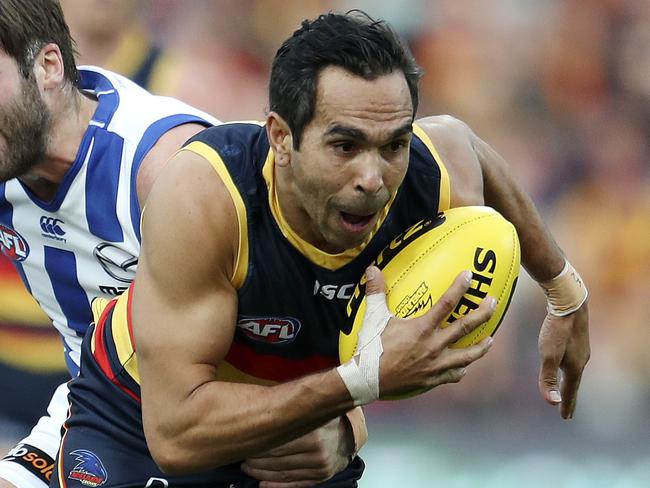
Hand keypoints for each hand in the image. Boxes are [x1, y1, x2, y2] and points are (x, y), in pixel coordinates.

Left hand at [241, 416, 353, 487]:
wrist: (351, 432)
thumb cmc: (326, 416)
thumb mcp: (311, 409)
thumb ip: (291, 413)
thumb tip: (261, 412)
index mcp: (313, 433)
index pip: (276, 443)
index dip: (257, 444)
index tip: (246, 442)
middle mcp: (317, 452)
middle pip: (276, 459)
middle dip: (256, 459)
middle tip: (244, 455)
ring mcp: (320, 467)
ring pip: (282, 473)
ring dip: (261, 473)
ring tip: (249, 467)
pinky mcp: (321, 477)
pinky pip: (293, 484)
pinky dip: (275, 485)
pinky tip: (262, 483)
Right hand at [365, 267, 495, 397]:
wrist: (367, 380)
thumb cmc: (370, 348)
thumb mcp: (374, 318)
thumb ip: (376, 292)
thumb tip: (372, 270)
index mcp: (422, 329)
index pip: (446, 304)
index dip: (459, 288)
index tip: (469, 276)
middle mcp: (434, 346)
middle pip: (465, 327)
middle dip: (482, 314)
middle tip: (493, 303)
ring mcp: (435, 365)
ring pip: (467, 356)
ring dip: (481, 347)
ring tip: (490, 340)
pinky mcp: (432, 380)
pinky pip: (452, 375)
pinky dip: (459, 370)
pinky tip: (463, 368)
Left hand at [538, 301, 589, 418]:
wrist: (569, 303)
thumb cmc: (557, 330)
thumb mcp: (548, 355)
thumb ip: (548, 378)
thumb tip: (552, 403)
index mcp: (574, 367)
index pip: (569, 391)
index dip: (566, 405)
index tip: (565, 418)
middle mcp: (581, 360)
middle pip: (573, 383)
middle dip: (569, 397)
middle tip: (566, 410)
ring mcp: (581, 349)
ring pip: (574, 371)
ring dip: (569, 382)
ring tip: (565, 389)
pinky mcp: (578, 339)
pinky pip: (573, 359)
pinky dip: (569, 368)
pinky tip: (566, 363)